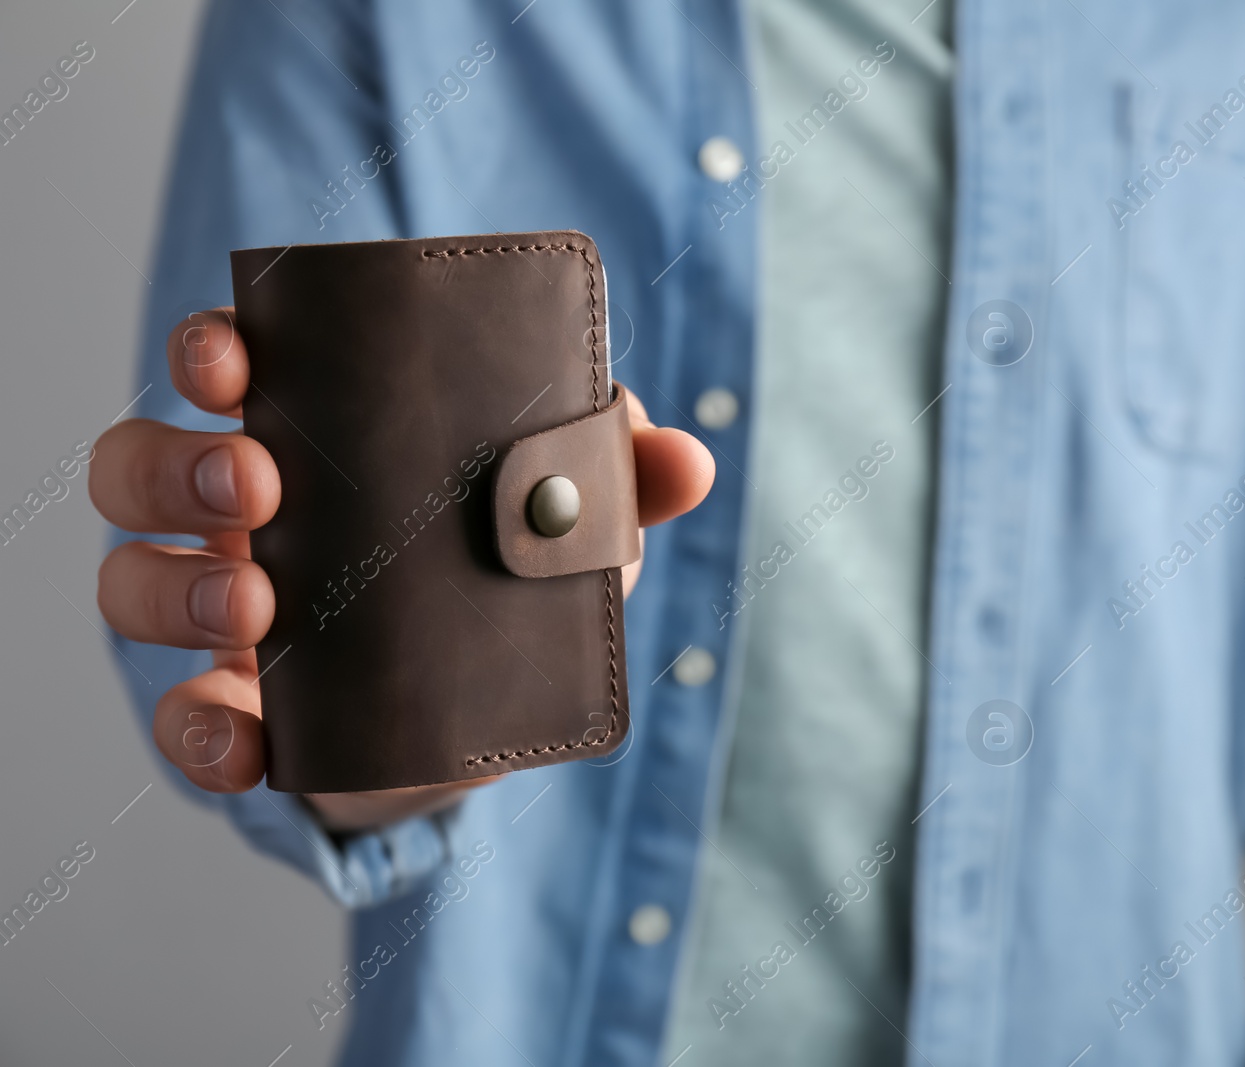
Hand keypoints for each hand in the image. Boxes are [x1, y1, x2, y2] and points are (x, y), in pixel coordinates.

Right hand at [91, 309, 713, 830]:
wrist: (484, 723)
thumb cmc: (507, 583)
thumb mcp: (568, 528)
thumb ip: (619, 485)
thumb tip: (687, 462)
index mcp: (316, 443)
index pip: (224, 369)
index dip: (209, 349)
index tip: (233, 356)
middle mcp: (246, 521)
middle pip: (140, 467)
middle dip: (176, 463)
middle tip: (256, 480)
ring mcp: (227, 621)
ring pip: (132, 584)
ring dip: (175, 588)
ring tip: (255, 602)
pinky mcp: (241, 715)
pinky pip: (183, 723)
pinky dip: (200, 734)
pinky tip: (246, 737)